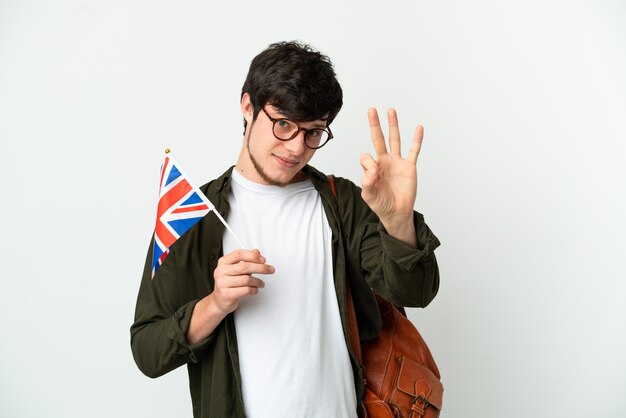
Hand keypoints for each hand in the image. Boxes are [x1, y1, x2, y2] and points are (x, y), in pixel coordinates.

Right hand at [211, 249, 274, 314]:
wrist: (219, 300)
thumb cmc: (229, 283)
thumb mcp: (235, 268)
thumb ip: (246, 260)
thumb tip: (256, 252)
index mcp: (223, 262)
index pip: (239, 254)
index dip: (253, 256)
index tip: (263, 260)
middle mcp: (221, 271)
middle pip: (245, 266)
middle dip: (261, 268)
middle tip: (270, 270)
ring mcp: (222, 283)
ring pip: (247, 279)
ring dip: (258, 281)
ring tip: (261, 283)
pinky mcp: (226, 294)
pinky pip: (246, 290)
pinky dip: (254, 290)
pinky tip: (255, 289)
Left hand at [360, 108, 422, 244]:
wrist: (396, 213)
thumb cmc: (381, 204)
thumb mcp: (368, 195)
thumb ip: (367, 182)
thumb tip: (372, 169)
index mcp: (372, 167)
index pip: (366, 156)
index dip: (368, 164)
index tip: (373, 175)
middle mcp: (384, 161)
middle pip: (378, 139)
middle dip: (375, 125)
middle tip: (371, 110)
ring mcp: (397, 162)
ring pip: (394, 140)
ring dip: (393, 125)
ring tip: (391, 110)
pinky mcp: (409, 166)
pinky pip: (414, 150)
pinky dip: (417, 140)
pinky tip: (419, 128)